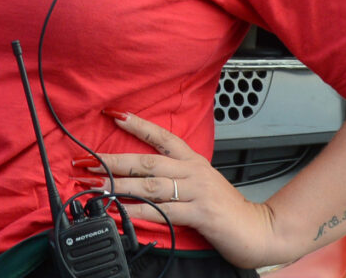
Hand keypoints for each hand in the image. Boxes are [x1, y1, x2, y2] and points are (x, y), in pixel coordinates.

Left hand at [72, 110, 280, 268]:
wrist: (258, 230)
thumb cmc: (225, 209)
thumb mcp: (199, 184)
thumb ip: (174, 177)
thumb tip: (139, 177)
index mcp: (192, 160)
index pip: (162, 136)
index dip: (138, 125)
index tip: (115, 115)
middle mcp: (193, 171)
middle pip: (147, 161)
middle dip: (113, 161)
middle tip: (87, 162)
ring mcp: (197, 191)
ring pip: (150, 185)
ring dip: (119, 186)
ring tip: (96, 187)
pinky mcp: (200, 213)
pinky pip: (163, 211)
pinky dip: (138, 211)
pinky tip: (121, 212)